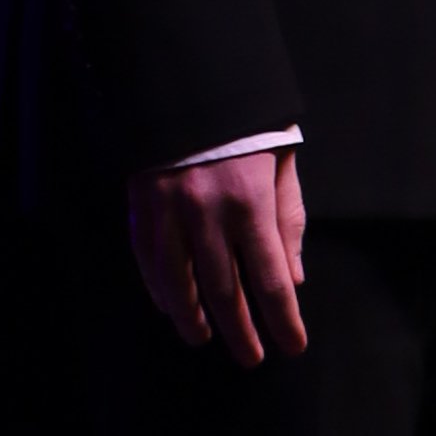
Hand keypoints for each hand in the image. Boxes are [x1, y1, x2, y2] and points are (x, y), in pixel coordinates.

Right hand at [128, 142, 305, 364]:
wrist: (187, 77)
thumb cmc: (245, 122)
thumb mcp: (281, 160)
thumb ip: (288, 220)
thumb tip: (295, 277)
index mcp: (250, 202)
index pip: (271, 281)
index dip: (284, 321)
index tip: (293, 346)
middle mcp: (207, 214)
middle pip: (226, 293)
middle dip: (241, 331)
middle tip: (251, 357)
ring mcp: (168, 211)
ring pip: (180, 284)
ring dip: (193, 318)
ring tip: (203, 338)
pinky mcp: (141, 203)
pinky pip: (148, 260)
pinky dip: (159, 288)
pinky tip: (169, 305)